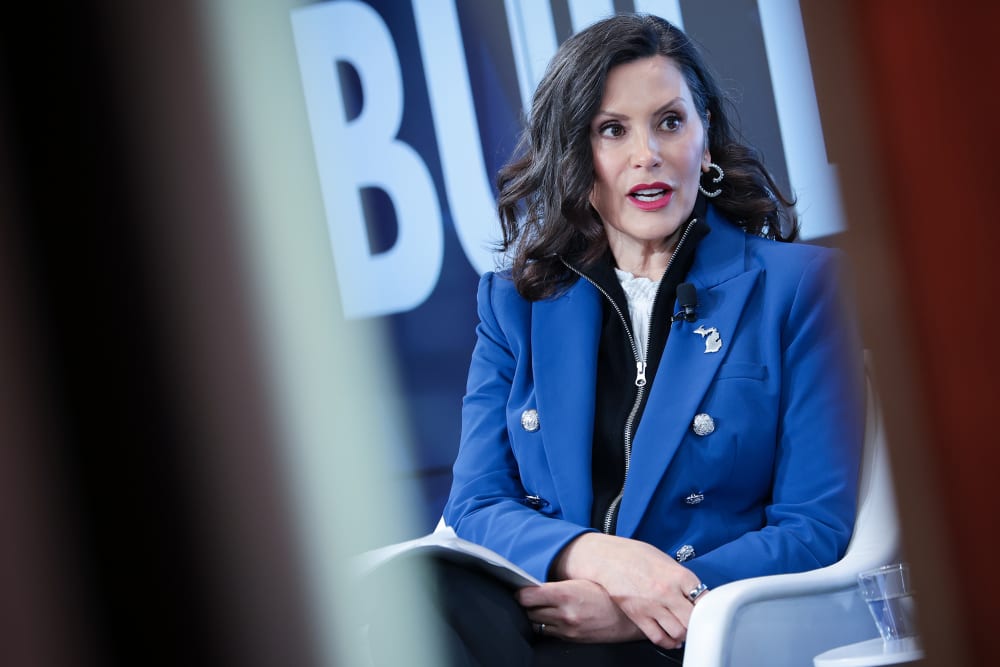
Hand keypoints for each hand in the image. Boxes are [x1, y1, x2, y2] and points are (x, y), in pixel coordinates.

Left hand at [516, 579, 643, 642]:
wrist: (628, 617)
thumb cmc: (608, 594)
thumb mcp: (582, 581)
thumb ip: (558, 584)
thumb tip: (536, 582)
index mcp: (565, 594)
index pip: (526, 597)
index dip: (520, 592)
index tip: (520, 588)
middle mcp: (564, 614)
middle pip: (529, 612)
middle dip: (527, 604)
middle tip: (530, 596)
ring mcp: (567, 630)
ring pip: (537, 624)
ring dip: (536, 615)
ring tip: (541, 606)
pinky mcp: (571, 639)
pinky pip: (550, 633)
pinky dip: (547, 625)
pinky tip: (553, 617)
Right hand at [550, 533, 705, 648]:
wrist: (604, 557)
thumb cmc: (632, 554)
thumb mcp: (663, 559)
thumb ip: (680, 577)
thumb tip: (693, 592)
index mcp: (678, 575)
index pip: (705, 599)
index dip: (707, 606)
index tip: (705, 608)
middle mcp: (668, 592)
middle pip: (694, 620)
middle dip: (696, 622)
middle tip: (694, 620)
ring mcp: (652, 606)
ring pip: (679, 632)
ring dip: (683, 633)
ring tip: (682, 628)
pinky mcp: (638, 616)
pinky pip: (658, 637)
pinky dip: (668, 641)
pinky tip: (670, 637)